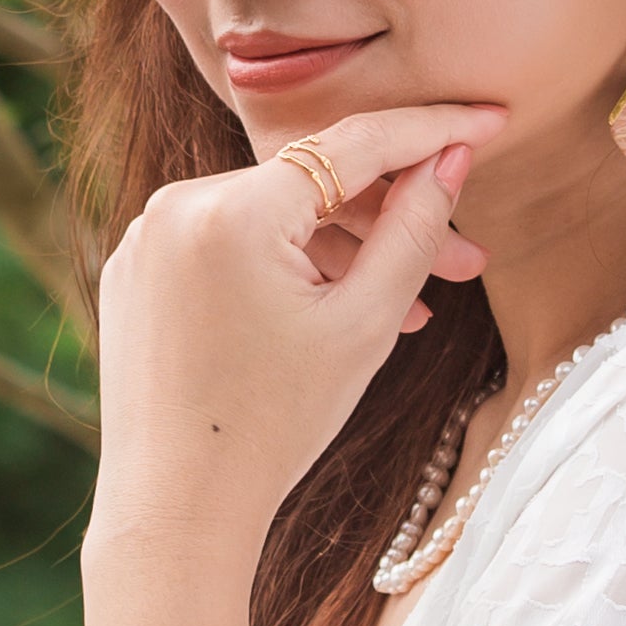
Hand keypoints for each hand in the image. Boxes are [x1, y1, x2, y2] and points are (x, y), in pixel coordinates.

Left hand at [86, 102, 504, 553]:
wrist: (176, 506)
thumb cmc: (275, 425)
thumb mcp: (365, 324)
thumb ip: (412, 230)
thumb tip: (448, 157)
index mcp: (232, 210)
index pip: (353, 143)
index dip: (430, 129)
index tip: (490, 119)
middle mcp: (177, 205)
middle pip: (311, 187)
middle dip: (393, 220)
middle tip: (469, 263)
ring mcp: (147, 236)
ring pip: (271, 219)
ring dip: (342, 253)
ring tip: (411, 309)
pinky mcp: (136, 270)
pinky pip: (227, 247)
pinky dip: (283, 268)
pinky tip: (338, 310)